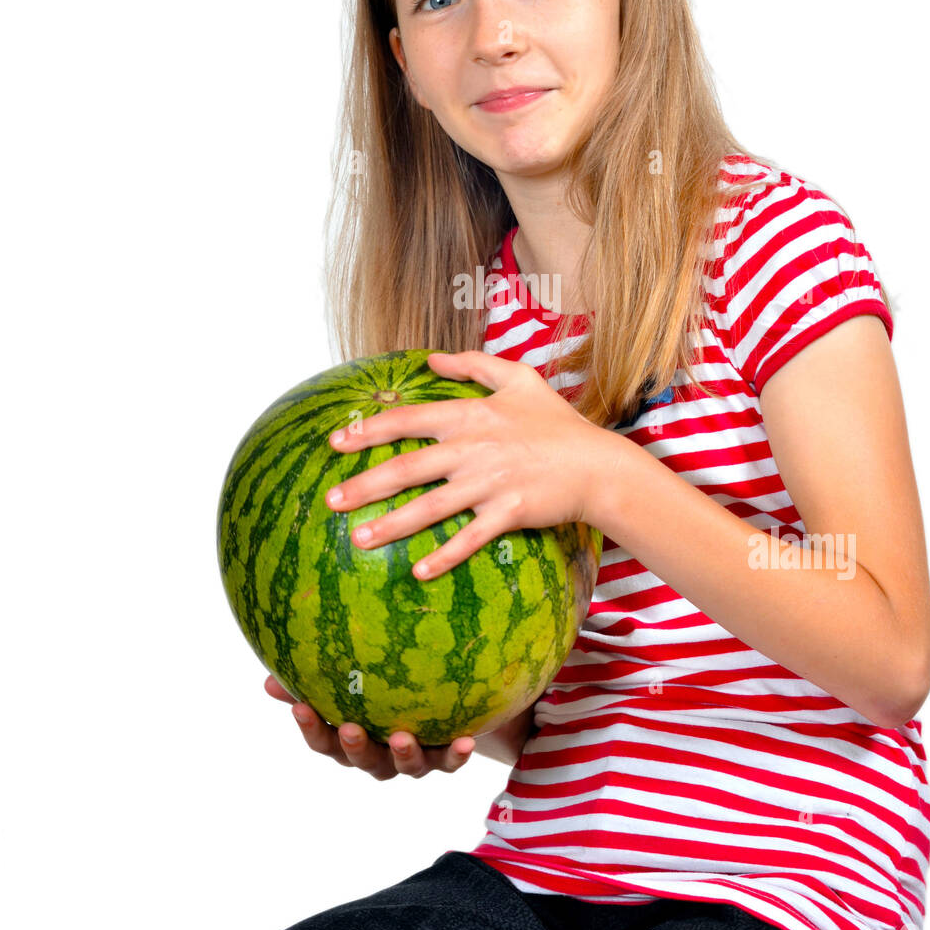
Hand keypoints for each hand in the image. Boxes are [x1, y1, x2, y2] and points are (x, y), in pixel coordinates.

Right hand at [263, 675, 474, 778]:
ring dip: (403, 754)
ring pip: (404, 767)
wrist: (441, 708)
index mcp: (351, 740)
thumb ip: (312, 681)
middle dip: (355, 747)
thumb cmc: (379, 692)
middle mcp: (379, 755)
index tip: (301, 707)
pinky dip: (455, 754)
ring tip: (402, 738)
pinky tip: (465, 740)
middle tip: (350, 729)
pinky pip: (449, 759)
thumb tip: (268, 679)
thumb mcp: (348, 685)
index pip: (323, 741)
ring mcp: (411, 759)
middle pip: (362, 760)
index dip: (311, 728)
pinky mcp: (442, 756)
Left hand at [324, 349, 612, 581]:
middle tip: (331, 500)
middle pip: (407, 468)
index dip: (369, 430)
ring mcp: (490, 482)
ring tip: (359, 539)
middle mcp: (473, 449)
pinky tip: (418, 570)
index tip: (337, 442)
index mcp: (470, 416)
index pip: (408, 421)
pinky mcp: (509, 512)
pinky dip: (445, 555)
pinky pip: (470, 537)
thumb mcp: (519, 379)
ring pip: (430, 506)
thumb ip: (473, 364)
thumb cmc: (557, 423)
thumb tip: (431, 359)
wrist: (598, 465)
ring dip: (391, 525)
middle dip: (365, 485)